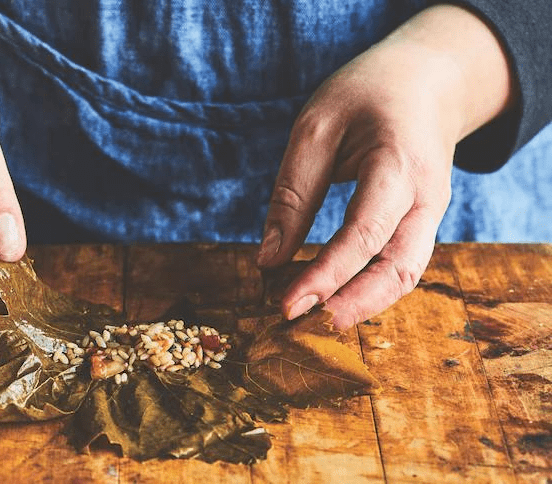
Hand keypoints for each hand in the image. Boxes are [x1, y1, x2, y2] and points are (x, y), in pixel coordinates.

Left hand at [257, 5, 514, 328]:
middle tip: (295, 326)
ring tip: (309, 325)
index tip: (284, 304)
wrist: (427, 81)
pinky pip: (400, 266)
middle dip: (349, 306)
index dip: (326, 274)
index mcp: (401, 164)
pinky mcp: (421, 224)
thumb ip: (293, 193)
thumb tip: (266, 262)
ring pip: (406, 276)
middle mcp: (428, 197)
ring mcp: (432, 214)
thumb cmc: (365, 96)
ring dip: (361, 306)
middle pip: (399, 269)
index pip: (365, 233)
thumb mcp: (316, 127)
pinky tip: (330, 302)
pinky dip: (368, 290)